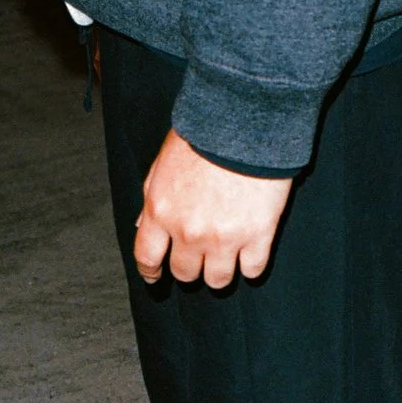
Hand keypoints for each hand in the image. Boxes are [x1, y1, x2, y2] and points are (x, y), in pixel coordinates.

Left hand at [133, 130, 293, 288]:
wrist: (246, 121)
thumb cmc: (205, 134)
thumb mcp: (164, 162)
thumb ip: (153, 196)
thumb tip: (143, 225)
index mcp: (161, 210)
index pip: (147, 257)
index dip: (151, 272)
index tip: (156, 276)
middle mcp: (189, 231)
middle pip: (185, 273)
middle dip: (190, 268)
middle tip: (200, 257)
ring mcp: (223, 237)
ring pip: (218, 280)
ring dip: (220, 272)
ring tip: (227, 256)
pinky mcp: (257, 236)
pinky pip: (252, 270)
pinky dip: (251, 265)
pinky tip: (251, 252)